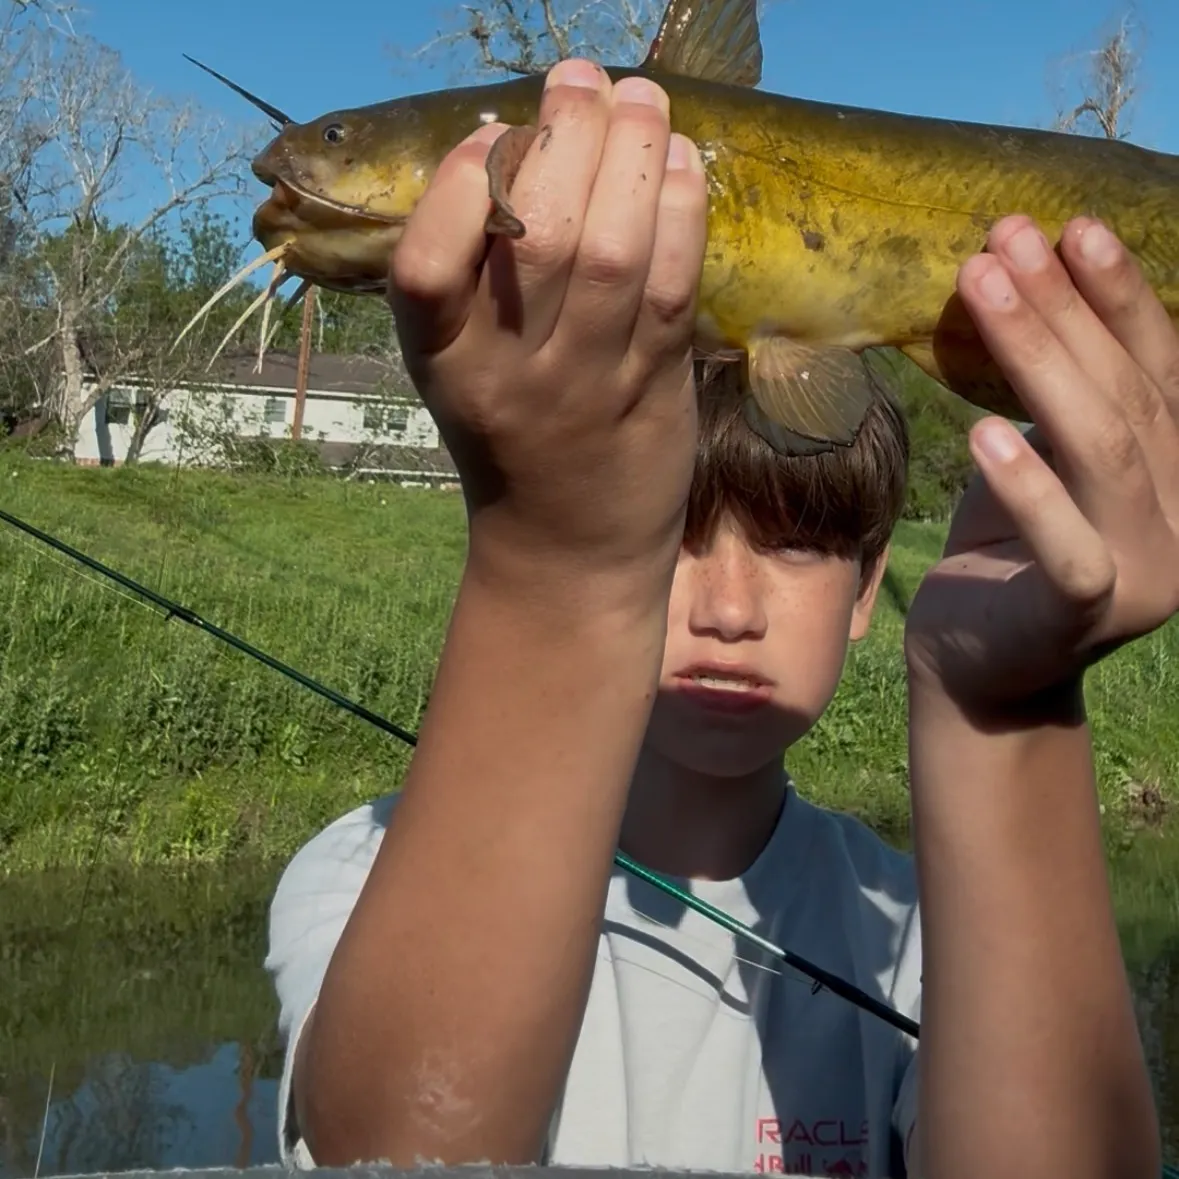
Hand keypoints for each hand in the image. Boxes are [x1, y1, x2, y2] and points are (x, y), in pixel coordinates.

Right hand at [388, 59, 707, 598]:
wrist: (568, 549)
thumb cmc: (514, 441)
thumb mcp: (464, 370)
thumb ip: (474, 283)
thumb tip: (519, 147)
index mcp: (443, 362)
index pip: (426, 268)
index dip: (456, 185)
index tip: (491, 128)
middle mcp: (507, 376)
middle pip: (536, 237)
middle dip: (566, 137)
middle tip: (582, 79)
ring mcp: (584, 388)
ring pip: (612, 254)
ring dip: (633, 159)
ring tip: (642, 98)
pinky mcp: (652, 394)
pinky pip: (670, 290)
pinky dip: (681, 216)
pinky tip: (683, 165)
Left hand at [904, 213, 1178, 713]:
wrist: (979, 671)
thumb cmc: (1002, 558)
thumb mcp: (1035, 467)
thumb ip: (1054, 404)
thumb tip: (1023, 292)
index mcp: (1176, 473)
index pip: (1155, 371)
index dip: (1119, 296)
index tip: (1071, 227)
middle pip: (1127, 395)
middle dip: (1066, 309)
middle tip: (1008, 238)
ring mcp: (1148, 572)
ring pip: (1104, 451)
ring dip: (1042, 360)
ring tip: (985, 288)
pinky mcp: (1086, 617)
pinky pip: (1069, 549)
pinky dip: (1028, 490)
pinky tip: (982, 433)